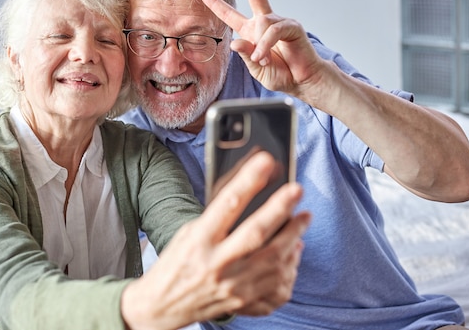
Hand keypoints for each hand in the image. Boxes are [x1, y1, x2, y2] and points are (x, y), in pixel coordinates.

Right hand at [121, 151, 310, 329]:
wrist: (164, 306)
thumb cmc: (178, 263)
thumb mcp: (189, 233)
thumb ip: (218, 217)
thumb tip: (250, 192)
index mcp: (199, 241)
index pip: (226, 205)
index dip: (248, 181)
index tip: (266, 161)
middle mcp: (216, 265)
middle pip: (255, 233)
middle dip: (280, 208)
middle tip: (297, 190)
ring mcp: (233, 287)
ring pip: (274, 260)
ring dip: (294, 236)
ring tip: (303, 218)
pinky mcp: (244, 304)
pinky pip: (277, 288)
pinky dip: (291, 269)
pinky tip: (293, 252)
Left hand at [200, 0, 325, 99]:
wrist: (302, 81)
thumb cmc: (281, 74)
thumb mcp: (256, 70)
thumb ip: (246, 56)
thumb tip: (235, 42)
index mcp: (251, 32)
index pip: (230, 15)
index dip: (216, 3)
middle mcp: (264, 23)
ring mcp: (279, 23)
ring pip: (262, 23)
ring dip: (260, 45)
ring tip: (263, 61)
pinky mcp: (292, 27)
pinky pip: (273, 30)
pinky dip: (266, 44)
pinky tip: (265, 57)